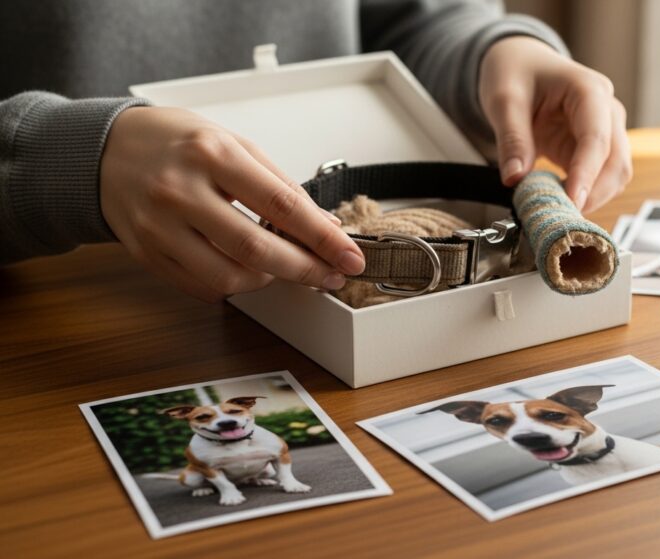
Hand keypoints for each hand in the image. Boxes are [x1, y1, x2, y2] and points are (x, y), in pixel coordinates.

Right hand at [99, 107, 363, 302]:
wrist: (105, 150)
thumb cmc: (176, 143)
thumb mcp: (233, 144)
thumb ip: (280, 185)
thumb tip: (325, 226)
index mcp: (212, 154)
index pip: (282, 205)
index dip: (323, 238)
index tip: (350, 257)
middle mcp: (181, 191)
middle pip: (257, 249)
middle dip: (305, 269)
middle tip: (329, 276)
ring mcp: (159, 226)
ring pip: (229, 277)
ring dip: (268, 279)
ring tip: (280, 265)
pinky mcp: (146, 253)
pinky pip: (201, 287)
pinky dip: (233, 285)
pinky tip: (244, 269)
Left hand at [479, 36, 631, 212]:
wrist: (521, 63)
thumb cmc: (516, 72)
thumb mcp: (504, 100)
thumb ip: (512, 139)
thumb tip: (515, 179)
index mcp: (589, 90)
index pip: (597, 138)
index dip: (586, 174)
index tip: (572, 203)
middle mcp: (607, 111)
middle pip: (616, 162)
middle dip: (593, 193)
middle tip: (559, 217)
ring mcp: (606, 131)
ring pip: (615, 175)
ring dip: (592, 198)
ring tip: (556, 211)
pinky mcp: (596, 149)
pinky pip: (601, 179)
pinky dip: (585, 195)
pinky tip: (560, 202)